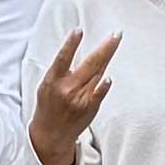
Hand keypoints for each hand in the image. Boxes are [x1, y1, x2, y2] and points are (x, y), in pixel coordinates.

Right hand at [29, 29, 121, 164]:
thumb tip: (78, 50)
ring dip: (107, 57)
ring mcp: (78, 99)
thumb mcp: (47, 85)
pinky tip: (108, 77)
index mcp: (53, 79)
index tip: (79, 31)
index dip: (70, 44)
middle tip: (117, 34)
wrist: (51, 133)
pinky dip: (103, 86)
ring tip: (115, 42)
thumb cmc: (50, 104)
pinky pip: (98, 94)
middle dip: (105, 47)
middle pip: (89, 63)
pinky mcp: (89, 108)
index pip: (62, 58)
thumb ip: (62, 70)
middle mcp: (66, 88)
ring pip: (97, 74)